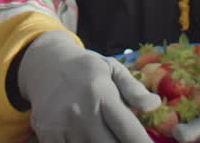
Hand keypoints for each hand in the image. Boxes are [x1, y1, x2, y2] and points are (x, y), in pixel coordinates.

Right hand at [17, 30, 161, 142]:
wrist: (45, 65)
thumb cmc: (86, 70)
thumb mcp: (111, 69)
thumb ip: (134, 88)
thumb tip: (154, 104)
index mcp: (100, 92)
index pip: (127, 129)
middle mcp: (80, 111)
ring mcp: (61, 126)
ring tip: (109, 138)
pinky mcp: (46, 135)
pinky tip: (91, 138)